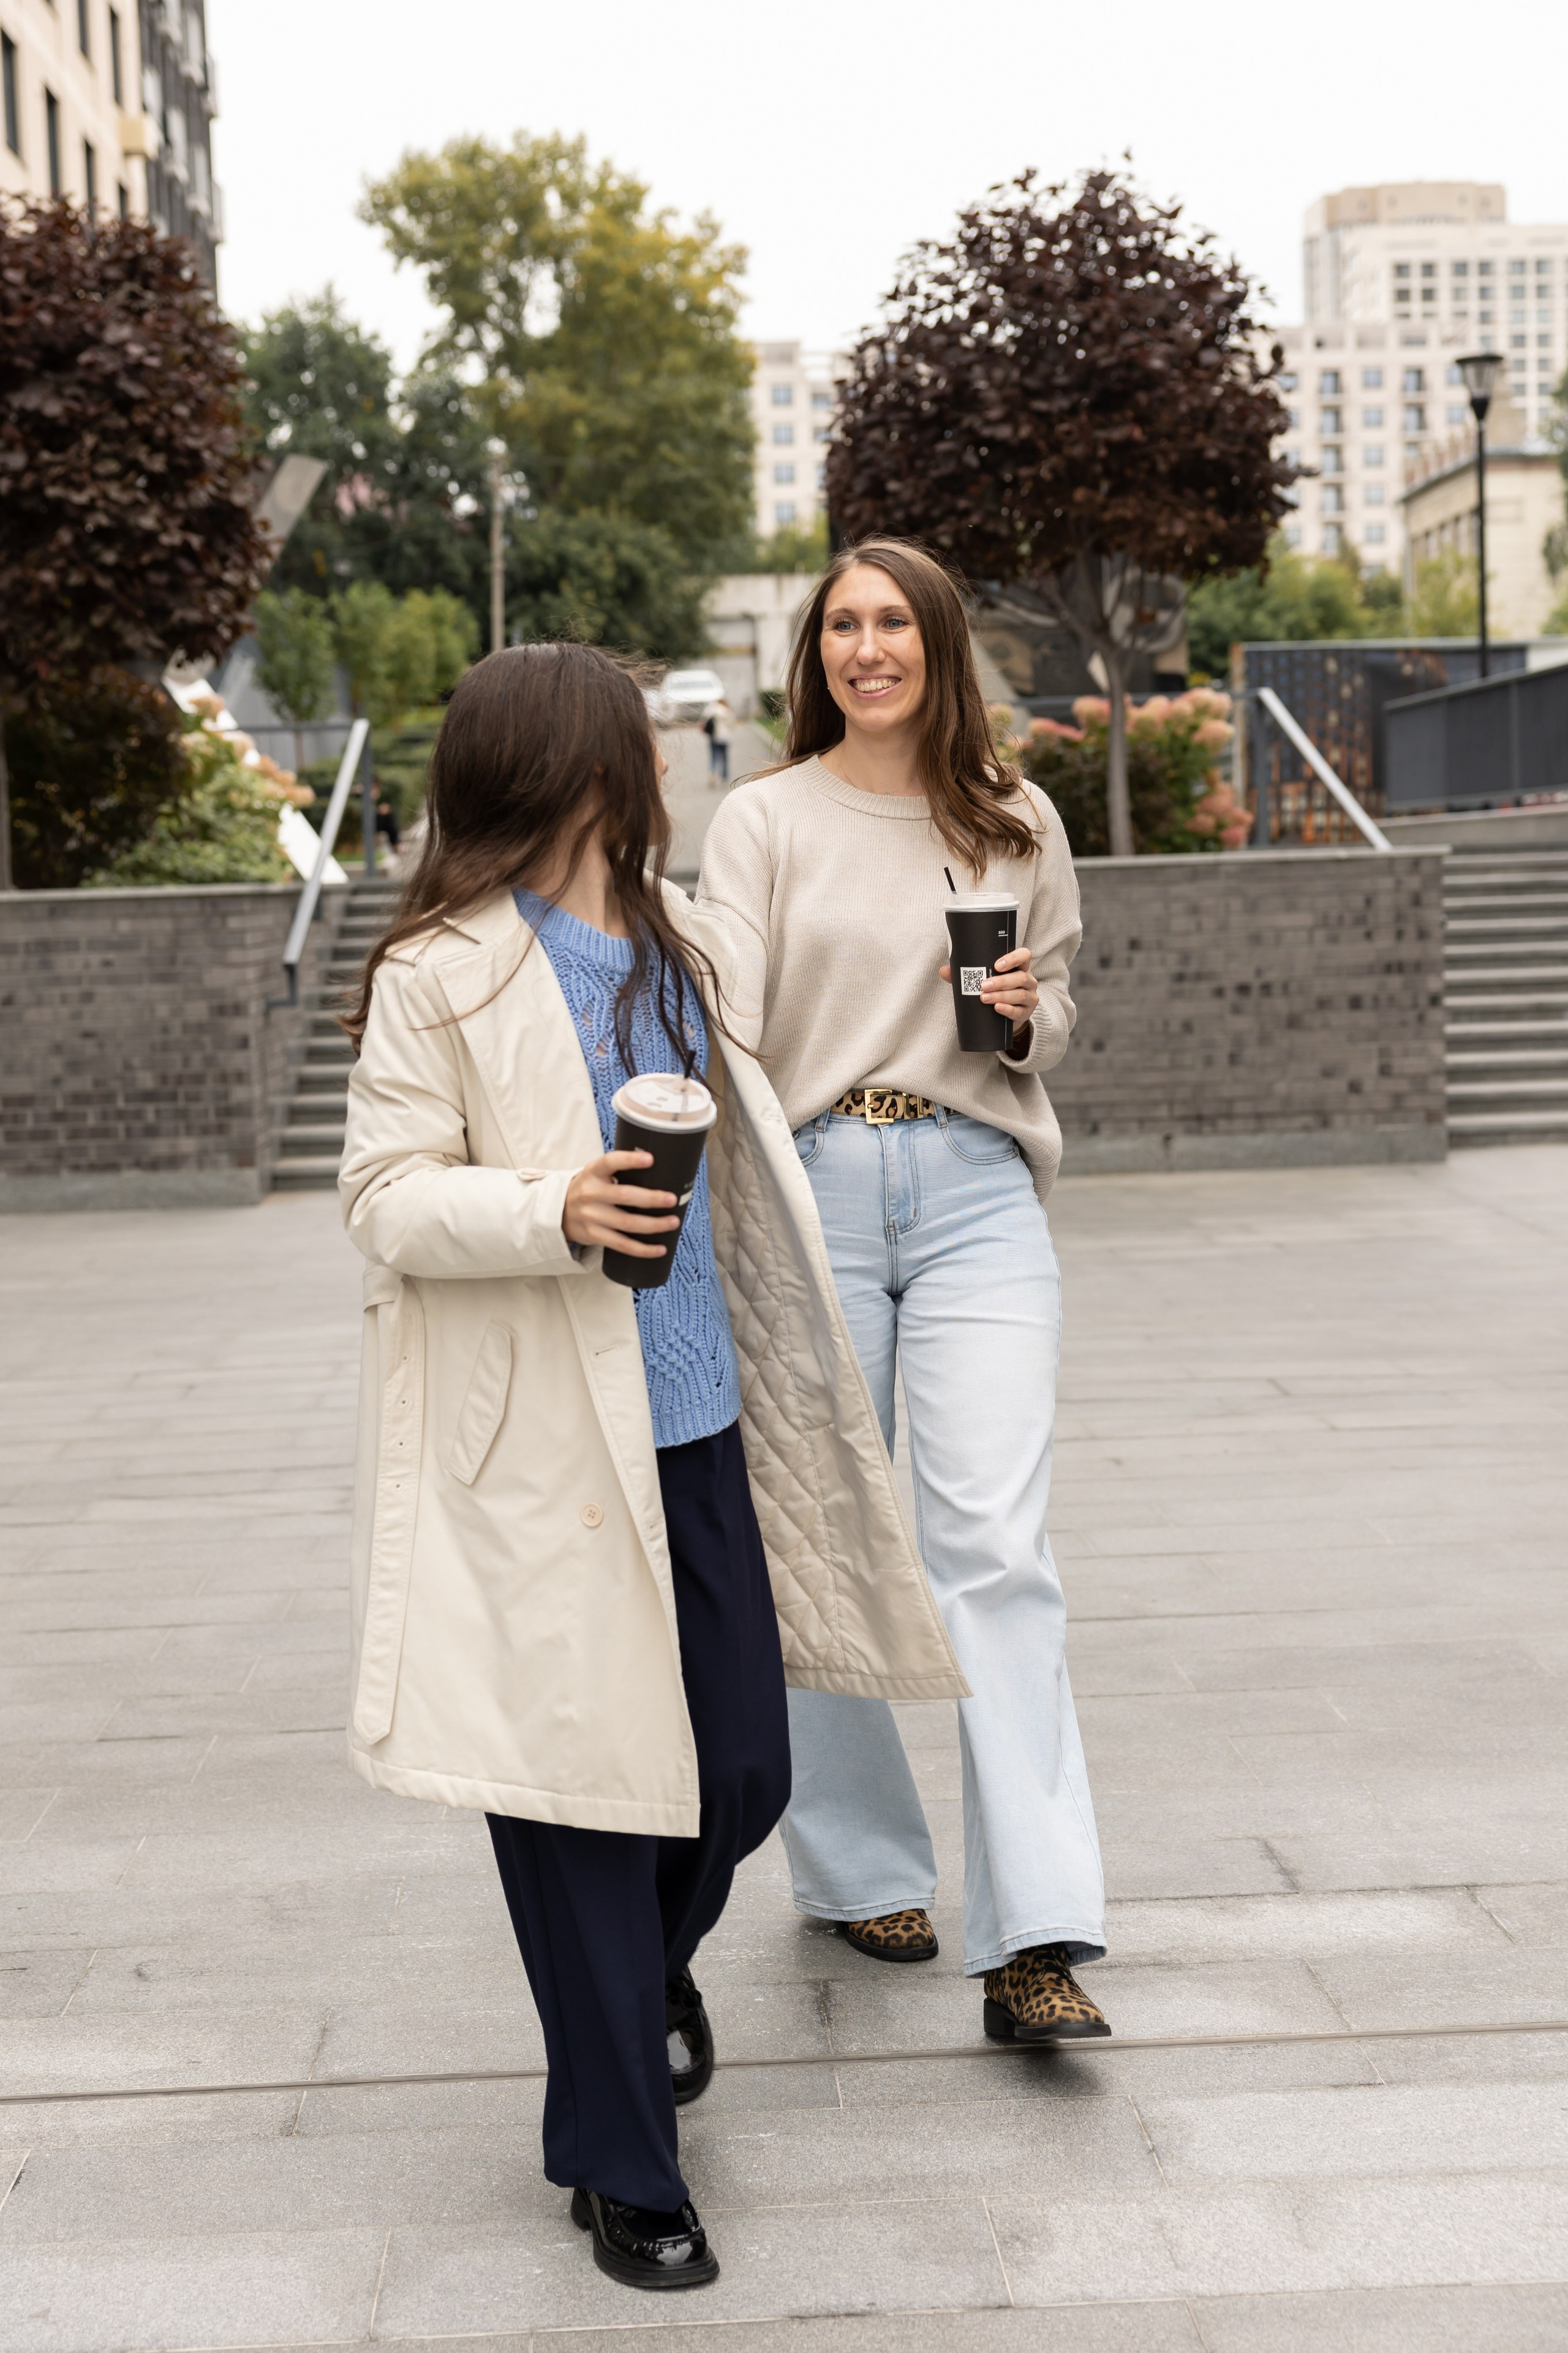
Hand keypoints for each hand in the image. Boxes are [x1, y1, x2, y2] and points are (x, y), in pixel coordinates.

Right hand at [563, 1150, 678, 1259]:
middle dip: (651, 1198)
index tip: (651, 1159)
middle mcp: (591, 1193)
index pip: (611, 1162)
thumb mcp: (597, 1173)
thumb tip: (661, 1169)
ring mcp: (592, 1216)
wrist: (558, 1211)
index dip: (630, 1160)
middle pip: (624, 1196)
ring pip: (627, 1223)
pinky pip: (622, 1245)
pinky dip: (643, 1249)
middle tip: (672, 1199)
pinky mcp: (595, 1235)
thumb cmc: (589, 1188)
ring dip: (653, 1225)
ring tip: (673, 1222)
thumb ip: (619, 1170)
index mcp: (593, 1172)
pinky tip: (660, 1249)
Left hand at [938, 944, 1037, 1035]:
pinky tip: (997, 1008)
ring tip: (985, 998)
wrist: (1003, 1017)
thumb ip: (965, 974)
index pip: (1024, 956)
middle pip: (1020, 977)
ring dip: (1001, 996)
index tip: (997, 965)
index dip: (1013, 958)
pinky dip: (1008, 1009)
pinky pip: (1019, 1011)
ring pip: (1020, 994)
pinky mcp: (1027, 1012)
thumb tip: (944, 970)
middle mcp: (1028, 979)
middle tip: (983, 985)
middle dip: (1001, 981)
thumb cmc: (994, 991)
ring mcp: (1030, 996)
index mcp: (1019, 966)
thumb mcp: (983, 980)